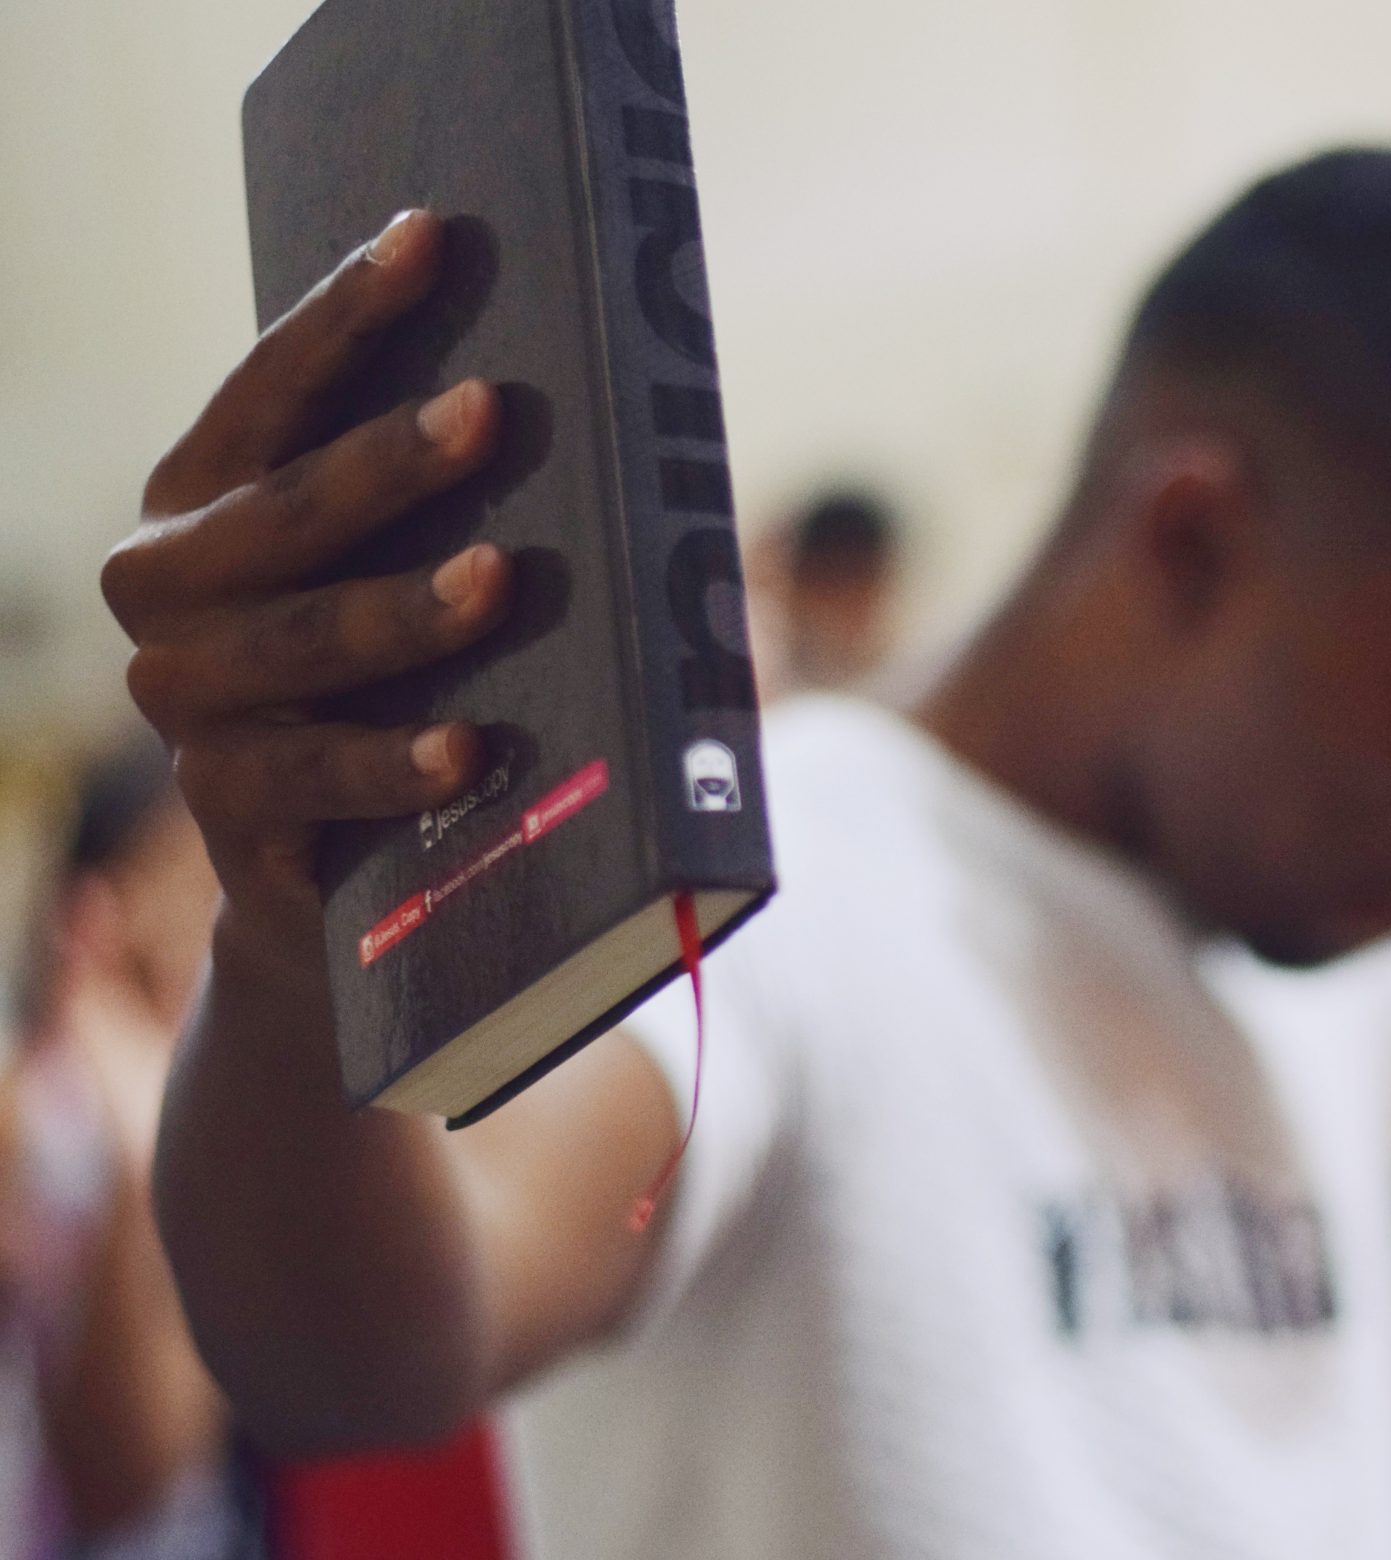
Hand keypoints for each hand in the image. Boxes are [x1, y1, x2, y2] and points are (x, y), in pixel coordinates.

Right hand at [102, 210, 511, 955]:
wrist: (328, 872)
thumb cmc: (389, 681)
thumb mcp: (397, 572)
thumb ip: (437, 497)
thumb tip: (605, 404)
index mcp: (202, 503)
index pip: (270, 391)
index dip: (343, 314)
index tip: (426, 235)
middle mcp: (165, 591)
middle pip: (288, 514)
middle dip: (390, 459)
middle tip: (491, 409)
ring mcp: (187, 702)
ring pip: (308, 642)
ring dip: (408, 610)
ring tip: (500, 578)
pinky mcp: (225, 809)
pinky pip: (317, 779)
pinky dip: (396, 762)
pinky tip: (469, 747)